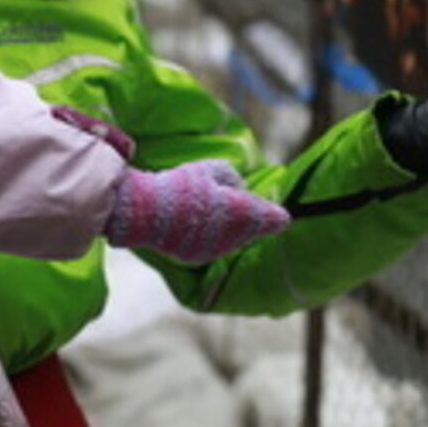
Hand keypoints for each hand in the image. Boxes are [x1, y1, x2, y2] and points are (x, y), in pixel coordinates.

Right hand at [103, 160, 289, 263]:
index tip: (281, 215)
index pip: (275, 219)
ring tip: (214, 212)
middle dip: (251, 220)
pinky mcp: (196, 257)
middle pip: (253, 230)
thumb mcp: (210, 169)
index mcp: (244, 212)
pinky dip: (211, 237)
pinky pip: (212, 246)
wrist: (146, 213)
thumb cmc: (181, 186)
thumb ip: (231, 177)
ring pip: (233, 240)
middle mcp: (235, 237)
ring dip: (230, 229)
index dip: (276, 215)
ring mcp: (215, 250)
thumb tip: (238, 187)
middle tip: (243, 207)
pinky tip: (197, 224)